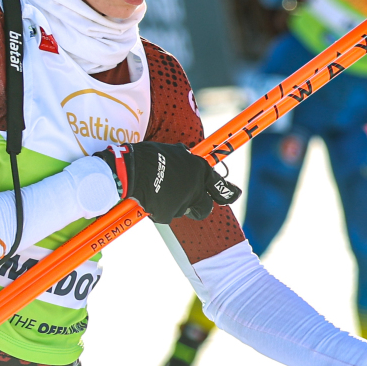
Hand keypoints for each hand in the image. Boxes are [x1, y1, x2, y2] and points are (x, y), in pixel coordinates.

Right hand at [93, 142, 241, 223]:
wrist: (132, 169)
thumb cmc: (150, 156)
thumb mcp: (173, 152)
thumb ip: (185, 159)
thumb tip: (188, 157)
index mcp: (199, 170)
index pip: (220, 186)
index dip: (229, 192)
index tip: (234, 194)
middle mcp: (196, 187)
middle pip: (205, 206)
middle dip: (198, 206)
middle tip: (187, 201)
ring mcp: (183, 202)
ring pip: (182, 209)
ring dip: (174, 203)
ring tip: (158, 191)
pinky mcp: (168, 214)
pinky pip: (166, 214)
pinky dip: (159, 208)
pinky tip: (150, 197)